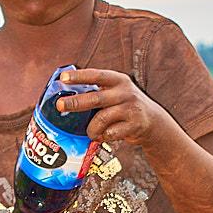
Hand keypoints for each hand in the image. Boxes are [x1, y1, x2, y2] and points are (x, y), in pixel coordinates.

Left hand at [56, 68, 170, 149]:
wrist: (153, 121)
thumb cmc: (125, 105)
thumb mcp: (116, 92)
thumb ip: (98, 91)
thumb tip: (67, 96)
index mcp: (118, 80)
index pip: (96, 75)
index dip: (79, 76)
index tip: (63, 78)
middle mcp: (125, 92)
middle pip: (95, 98)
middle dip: (75, 102)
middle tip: (60, 106)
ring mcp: (131, 109)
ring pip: (101, 119)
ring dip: (91, 129)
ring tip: (90, 132)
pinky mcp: (134, 125)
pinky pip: (110, 133)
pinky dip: (103, 137)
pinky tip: (103, 136)